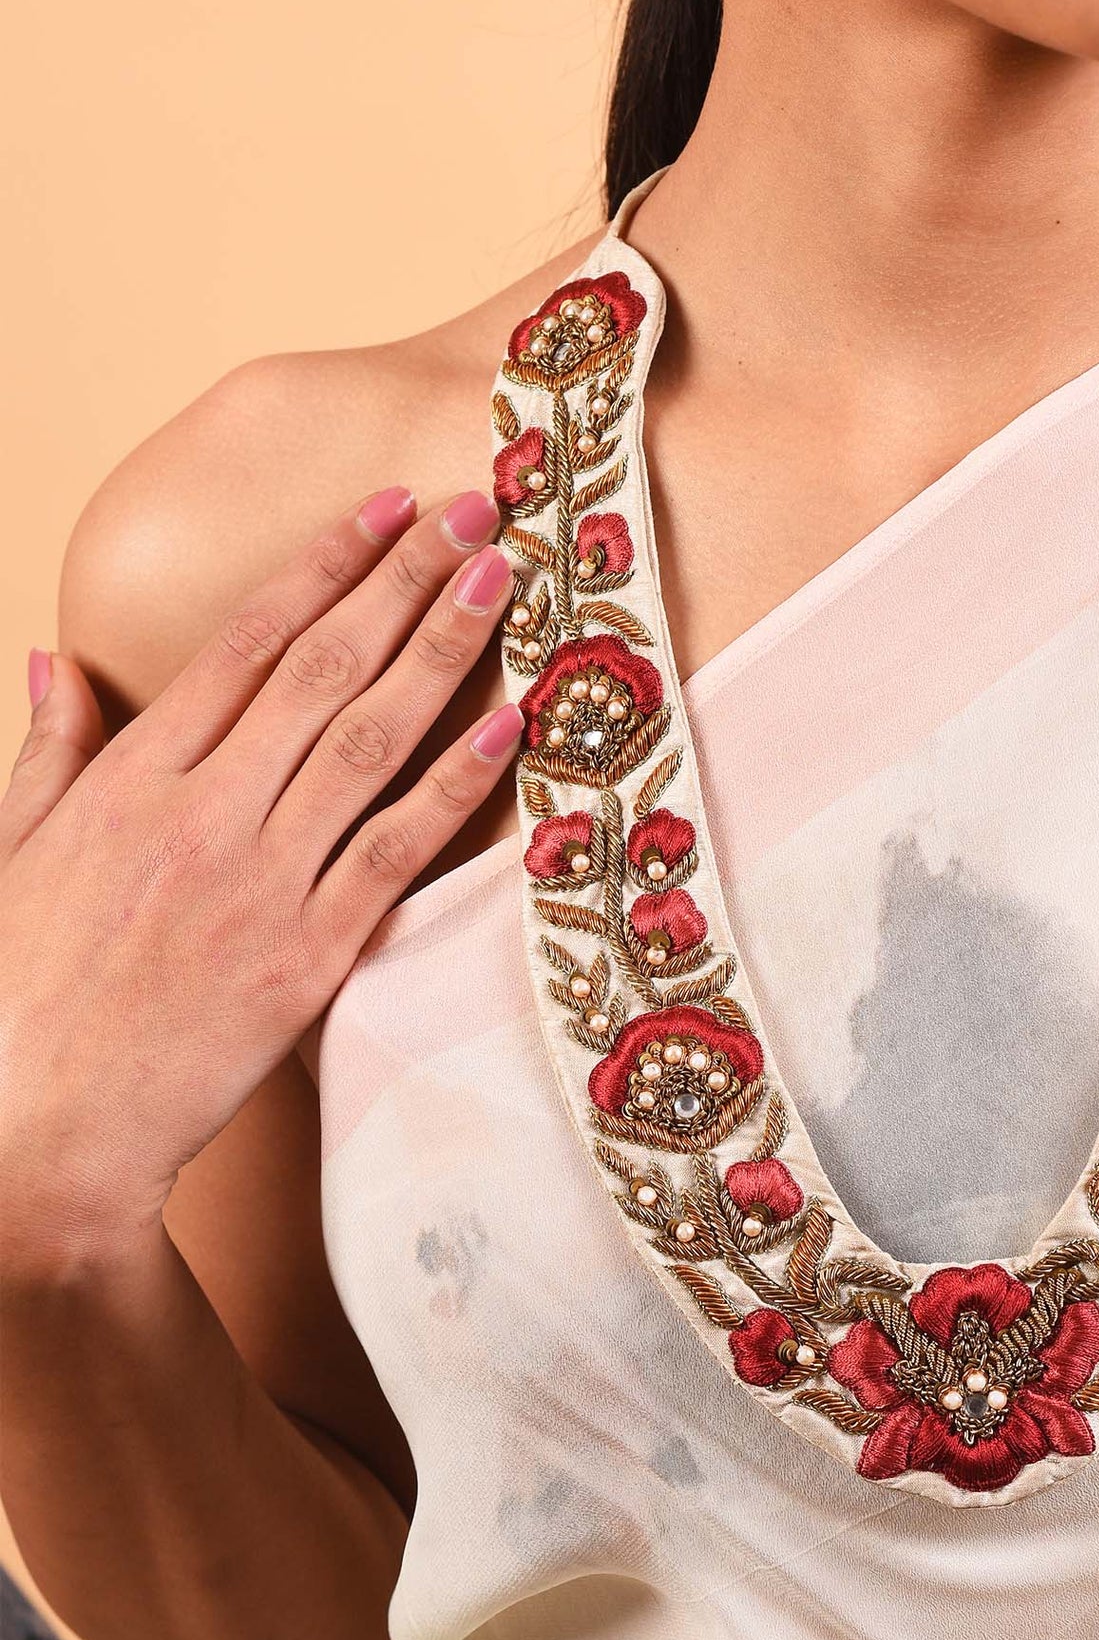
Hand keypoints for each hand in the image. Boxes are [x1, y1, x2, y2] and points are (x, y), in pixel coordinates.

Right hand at [0, 485, 522, 1264]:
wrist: (34, 1135)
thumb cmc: (16, 994)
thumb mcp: (12, 852)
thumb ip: (49, 749)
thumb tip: (53, 656)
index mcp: (132, 780)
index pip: (246, 643)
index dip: (324, 564)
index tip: (385, 505)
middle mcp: (202, 816)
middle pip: (323, 669)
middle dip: (404, 578)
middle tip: (477, 506)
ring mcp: (260, 885)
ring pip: (369, 743)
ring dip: (441, 652)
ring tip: (500, 579)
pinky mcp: (305, 960)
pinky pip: (395, 854)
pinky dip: (455, 785)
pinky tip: (508, 724)